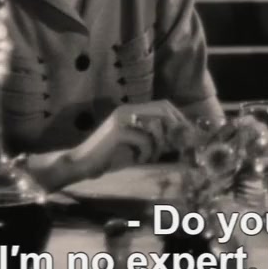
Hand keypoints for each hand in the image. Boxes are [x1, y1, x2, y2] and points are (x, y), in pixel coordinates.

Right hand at [69, 100, 187, 179]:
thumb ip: (153, 137)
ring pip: (157, 126)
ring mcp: (122, 119)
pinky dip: (146, 153)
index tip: (186, 132)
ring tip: (150, 157)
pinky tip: (138, 160)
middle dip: (175, 127)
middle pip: (163, 109)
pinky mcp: (118, 131)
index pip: (163, 104)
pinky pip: (145, 140)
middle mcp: (127, 110)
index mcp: (131, 110)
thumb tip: (179, 136)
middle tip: (176, 144)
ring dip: (159, 146)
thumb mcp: (135, 144)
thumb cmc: (108, 156)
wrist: (81, 163)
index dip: (178, 116)